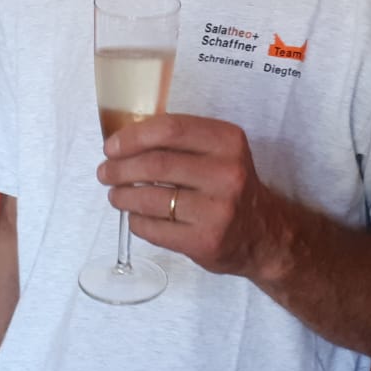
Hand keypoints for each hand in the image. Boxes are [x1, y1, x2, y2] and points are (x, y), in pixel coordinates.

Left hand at [97, 113, 290, 279]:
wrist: (265, 235)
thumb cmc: (231, 187)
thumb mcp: (221, 153)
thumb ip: (183, 142)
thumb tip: (125, 141)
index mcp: (228, 142)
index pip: (171, 129)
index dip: (133, 136)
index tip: (111, 146)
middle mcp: (226, 173)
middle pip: (156, 164)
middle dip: (120, 169)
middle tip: (105, 172)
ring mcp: (217, 210)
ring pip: (151, 198)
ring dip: (122, 196)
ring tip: (115, 195)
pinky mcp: (205, 240)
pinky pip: (155, 229)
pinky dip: (136, 221)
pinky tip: (135, 217)